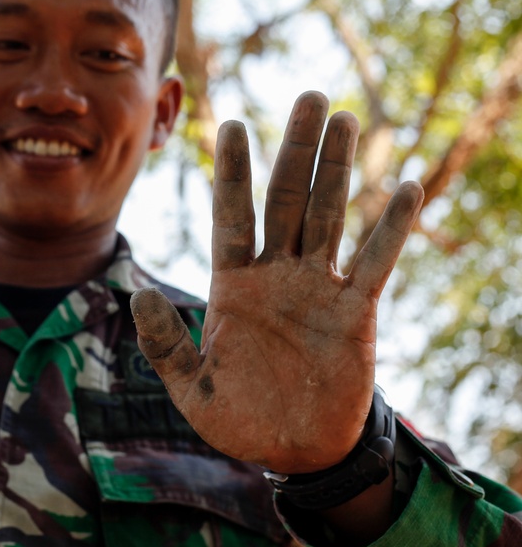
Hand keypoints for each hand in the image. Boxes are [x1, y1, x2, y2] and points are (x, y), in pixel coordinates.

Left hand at [132, 92, 422, 473]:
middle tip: (310, 96)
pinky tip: (405, 187)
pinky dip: (390, 229)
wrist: (292, 450)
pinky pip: (375, 264)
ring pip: (328, 217)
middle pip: (286, 200)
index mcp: (231, 285)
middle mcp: (274, 275)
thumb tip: (140, 296)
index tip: (230, 124)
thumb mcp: (190, 388)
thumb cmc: (237, 417)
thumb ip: (164, 344)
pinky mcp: (354, 314)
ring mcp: (316, 289)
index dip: (232, 172)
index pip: (231, 215)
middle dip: (296, 150)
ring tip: (345, 119)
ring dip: (337, 170)